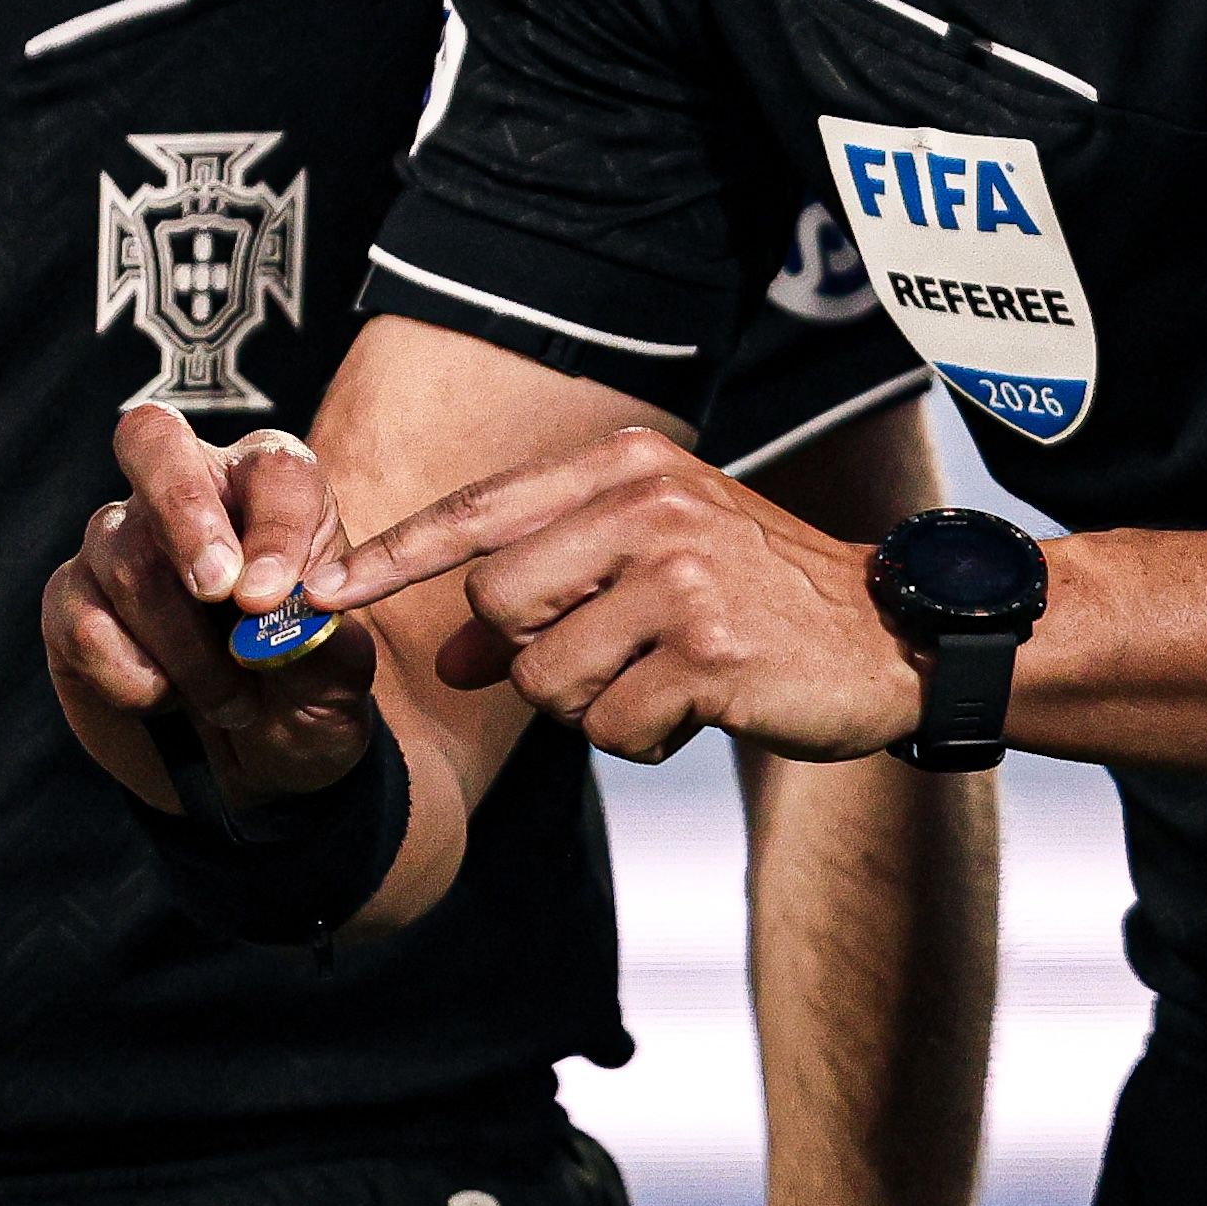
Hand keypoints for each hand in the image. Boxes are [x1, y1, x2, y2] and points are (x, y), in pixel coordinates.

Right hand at [43, 406, 378, 810]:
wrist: (250, 760)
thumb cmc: (300, 691)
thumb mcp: (337, 677)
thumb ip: (323, 638)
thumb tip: (289, 605)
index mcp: (268, 487)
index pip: (271, 470)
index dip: (273, 527)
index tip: (269, 598)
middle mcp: (189, 490)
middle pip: (153, 441)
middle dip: (183, 510)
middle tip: (214, 589)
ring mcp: (119, 540)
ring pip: (126, 557)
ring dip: (184, 648)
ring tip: (230, 700)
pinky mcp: (71, 600)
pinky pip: (83, 623)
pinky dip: (131, 677)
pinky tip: (163, 698)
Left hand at [312, 424, 925, 763]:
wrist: (891, 633)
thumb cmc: (756, 597)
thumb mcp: (652, 564)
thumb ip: (550, 595)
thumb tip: (457, 660)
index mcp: (625, 468)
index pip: (478, 511)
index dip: (390, 556)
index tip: (314, 590)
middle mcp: (644, 507)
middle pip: (498, 601)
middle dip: (531, 652)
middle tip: (611, 652)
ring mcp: (677, 576)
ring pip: (545, 675)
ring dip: (591, 704)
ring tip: (663, 677)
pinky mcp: (706, 652)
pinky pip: (611, 727)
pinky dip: (641, 737)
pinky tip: (698, 708)